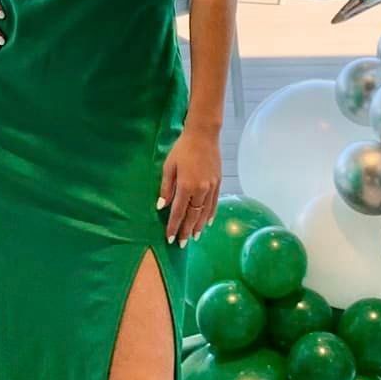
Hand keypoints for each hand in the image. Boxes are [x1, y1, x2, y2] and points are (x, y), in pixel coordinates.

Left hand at [157, 123, 220, 243]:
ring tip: (194, 237)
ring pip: (205, 212)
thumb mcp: (168, 166)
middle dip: (186, 231)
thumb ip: (166, 188)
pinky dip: (210, 214)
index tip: (170, 238)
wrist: (203, 135)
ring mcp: (211, 187)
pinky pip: (214, 203)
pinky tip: (207, 222)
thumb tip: (162, 206)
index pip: (178, 211)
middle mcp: (200, 189)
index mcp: (186, 186)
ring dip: (199, 226)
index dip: (173, 226)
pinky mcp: (218, 183)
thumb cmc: (182, 149)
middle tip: (181, 244)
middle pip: (193, 216)